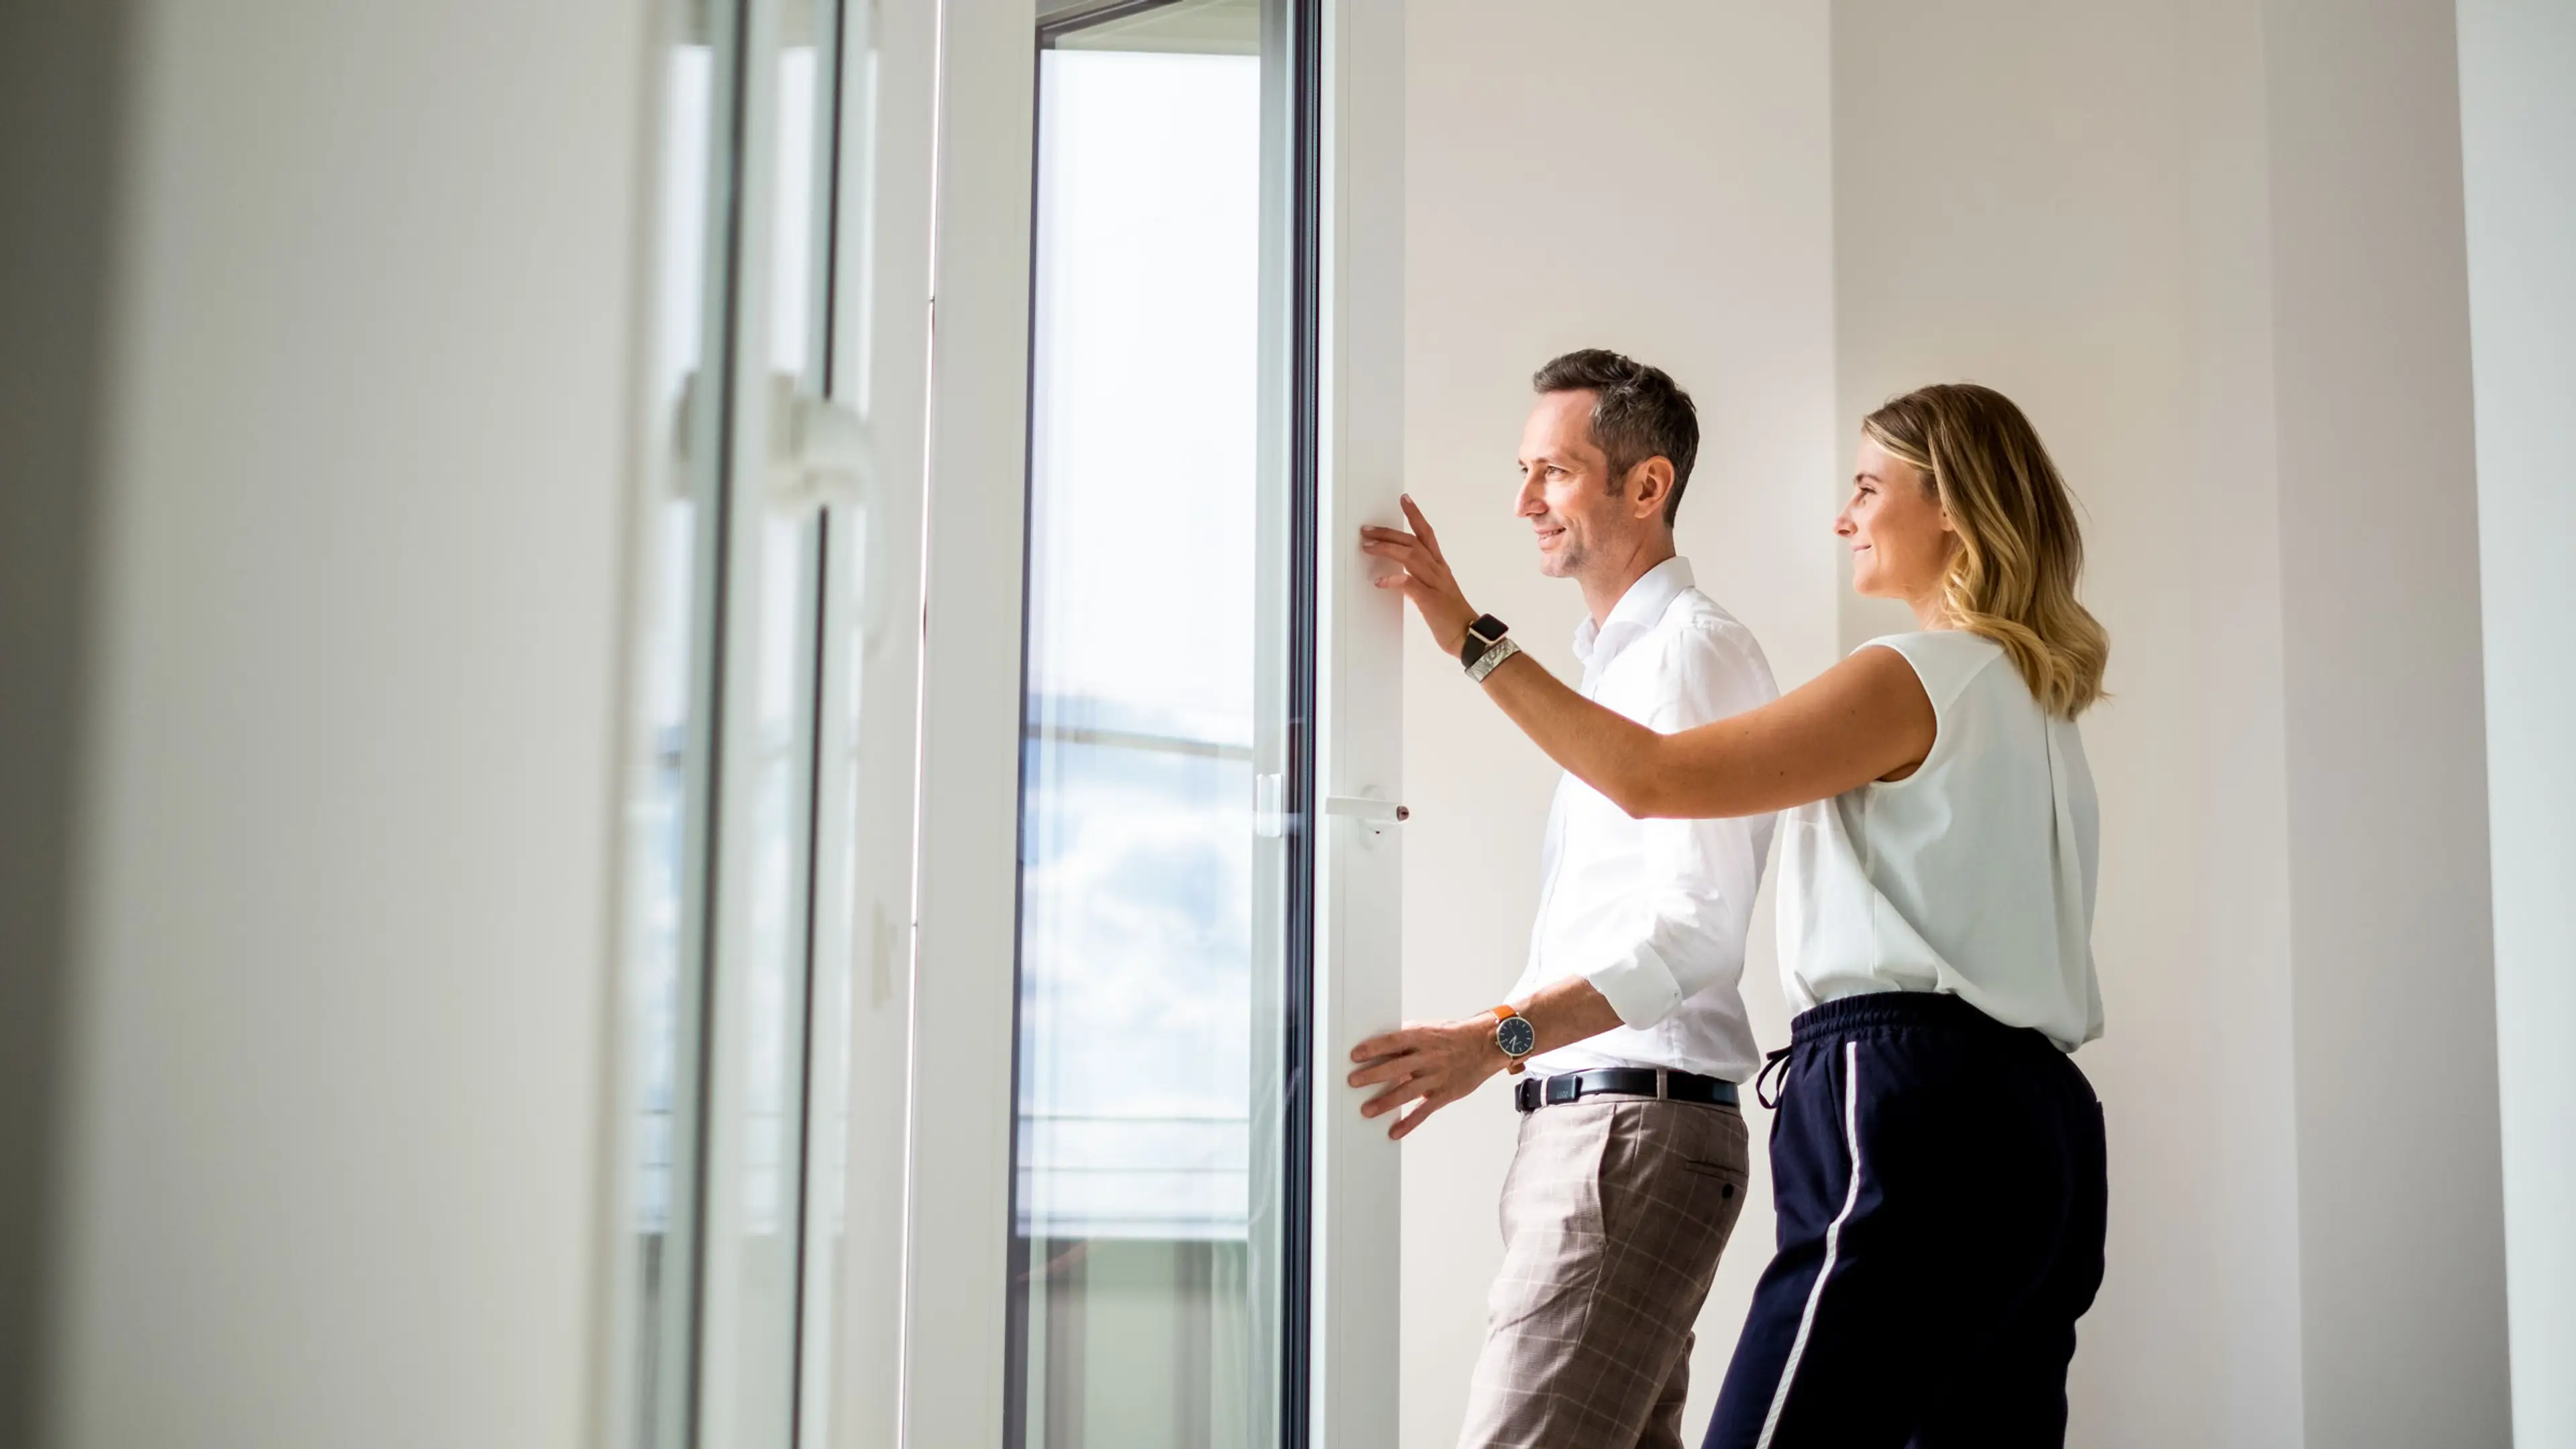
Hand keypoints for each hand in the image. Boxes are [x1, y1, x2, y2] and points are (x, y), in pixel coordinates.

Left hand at [1346, 1014, 1508, 1139]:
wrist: (1484, 1045)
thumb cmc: (1451, 1037)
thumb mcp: (1427, 1030)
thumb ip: (1404, 1041)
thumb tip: (1377, 1049)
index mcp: (1422, 1037)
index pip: (1393, 1041)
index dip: (1373, 1048)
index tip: (1355, 1055)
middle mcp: (1428, 1057)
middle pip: (1396, 1067)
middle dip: (1373, 1075)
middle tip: (1353, 1082)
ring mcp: (1436, 1077)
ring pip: (1407, 1091)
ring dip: (1385, 1102)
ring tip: (1366, 1110)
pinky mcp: (1444, 1094)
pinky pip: (1424, 1111)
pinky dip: (1409, 1123)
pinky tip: (1395, 1131)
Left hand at [1360, 495, 1479, 656]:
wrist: (1469, 638)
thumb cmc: (1451, 617)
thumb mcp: (1436, 592)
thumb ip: (1421, 579)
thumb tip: (1400, 574)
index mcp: (1440, 567)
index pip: (1427, 533)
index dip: (1415, 515)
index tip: (1403, 499)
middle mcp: (1438, 570)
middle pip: (1413, 542)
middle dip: (1388, 533)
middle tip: (1367, 528)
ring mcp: (1435, 583)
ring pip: (1410, 556)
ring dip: (1387, 549)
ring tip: (1367, 546)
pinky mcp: (1430, 600)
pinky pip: (1409, 584)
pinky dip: (1393, 579)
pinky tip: (1379, 580)